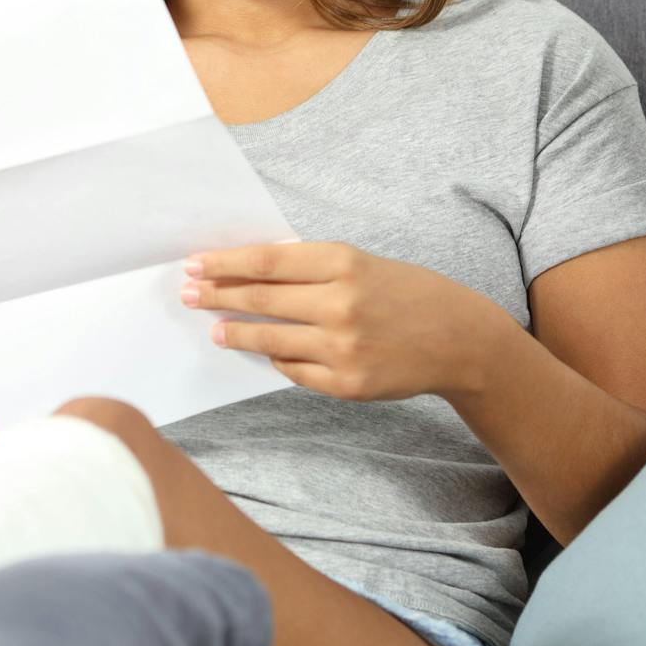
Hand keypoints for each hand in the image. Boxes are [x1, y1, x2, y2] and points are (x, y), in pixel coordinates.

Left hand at [180, 241, 496, 401]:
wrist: (458, 338)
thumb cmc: (404, 292)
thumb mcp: (360, 263)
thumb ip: (309, 268)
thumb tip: (247, 273)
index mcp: (343, 263)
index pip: (265, 261)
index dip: (224, 264)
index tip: (194, 264)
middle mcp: (340, 304)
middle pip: (259, 299)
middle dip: (216, 295)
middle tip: (187, 294)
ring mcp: (342, 348)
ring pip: (268, 339)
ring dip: (233, 332)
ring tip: (214, 328)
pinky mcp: (346, 384)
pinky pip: (293, 370)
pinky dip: (276, 357)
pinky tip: (265, 350)